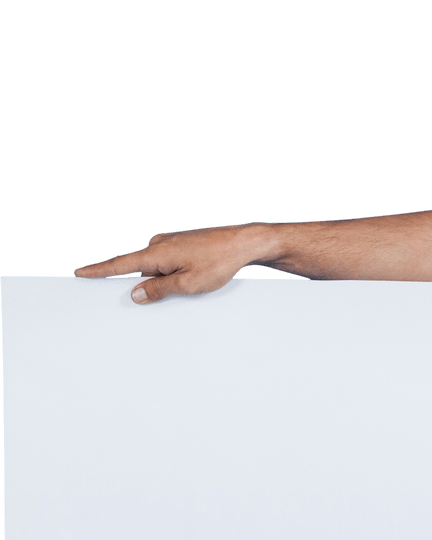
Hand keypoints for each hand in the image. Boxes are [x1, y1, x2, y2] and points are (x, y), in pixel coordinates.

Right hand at [74, 223, 266, 303]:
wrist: (244, 243)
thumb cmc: (218, 262)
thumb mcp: (187, 284)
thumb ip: (159, 290)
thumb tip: (135, 294)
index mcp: (156, 254)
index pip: (119, 265)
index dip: (98, 271)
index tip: (79, 273)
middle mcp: (159, 244)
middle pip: (139, 270)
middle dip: (143, 285)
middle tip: (154, 295)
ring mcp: (172, 243)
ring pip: (157, 268)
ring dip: (164, 280)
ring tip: (187, 287)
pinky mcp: (183, 245)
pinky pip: (169, 263)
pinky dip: (173, 274)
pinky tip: (190, 280)